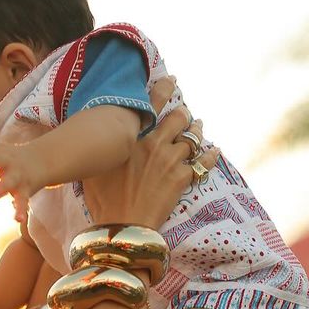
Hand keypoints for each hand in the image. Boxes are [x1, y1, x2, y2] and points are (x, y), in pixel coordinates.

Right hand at [83, 78, 219, 228]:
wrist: (122, 227)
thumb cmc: (103, 203)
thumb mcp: (93, 171)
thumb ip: (102, 153)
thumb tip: (94, 145)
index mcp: (132, 139)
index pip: (150, 106)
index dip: (163, 90)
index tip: (171, 81)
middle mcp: (154, 144)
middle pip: (178, 118)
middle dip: (183, 115)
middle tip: (185, 114)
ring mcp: (170, 160)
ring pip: (193, 136)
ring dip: (197, 131)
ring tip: (199, 128)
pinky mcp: (182, 178)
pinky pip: (203, 162)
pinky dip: (210, 157)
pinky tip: (215, 152)